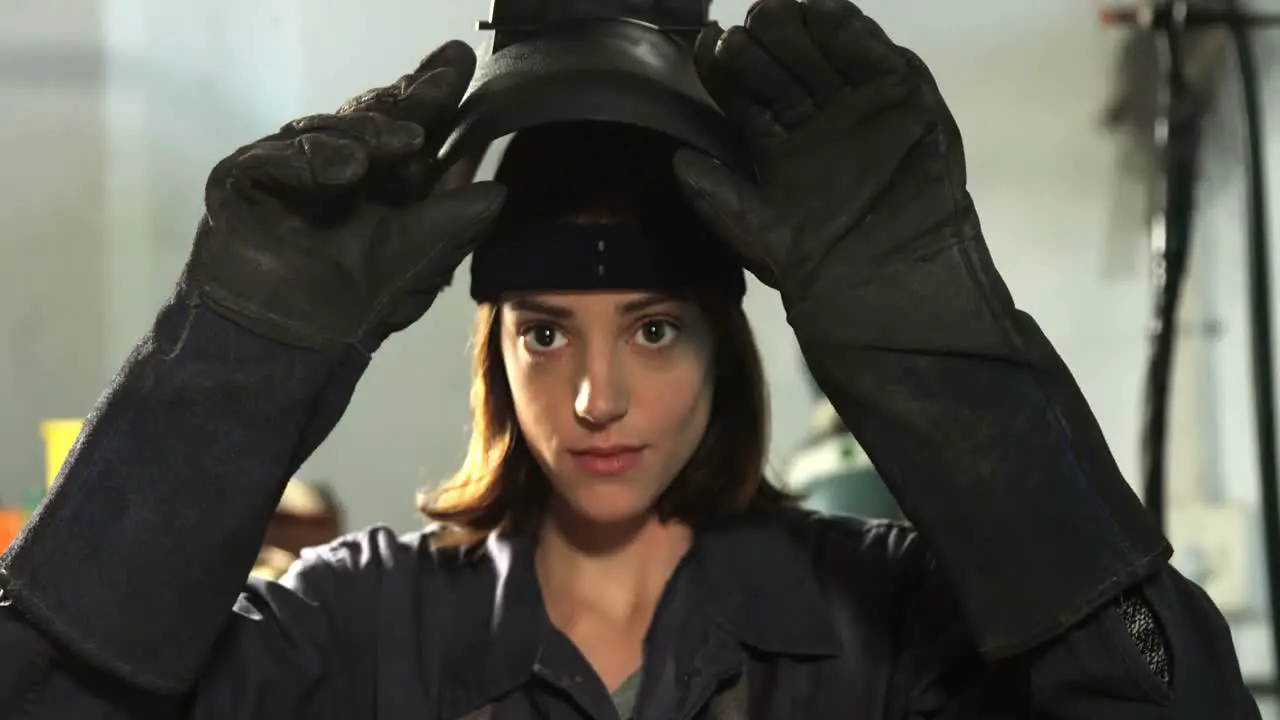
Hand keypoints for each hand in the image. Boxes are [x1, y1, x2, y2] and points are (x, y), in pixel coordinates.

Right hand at [184, 40, 506, 354]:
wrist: (284, 345)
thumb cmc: (349, 309)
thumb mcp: (417, 261)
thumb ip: (453, 223)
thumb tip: (498, 190)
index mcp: (379, 188)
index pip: (408, 134)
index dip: (433, 100)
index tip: (460, 67)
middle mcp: (335, 172)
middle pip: (372, 119)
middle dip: (413, 96)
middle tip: (446, 75)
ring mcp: (287, 172)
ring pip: (332, 129)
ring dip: (372, 131)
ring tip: (407, 138)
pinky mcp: (244, 180)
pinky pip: (280, 154)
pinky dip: (313, 158)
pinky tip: (347, 168)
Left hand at [674, 0, 980, 343]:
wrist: (888, 273)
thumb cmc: (820, 260)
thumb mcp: (754, 229)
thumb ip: (716, 194)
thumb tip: (676, 160)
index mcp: (778, 144)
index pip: (744, 93)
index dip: (724, 67)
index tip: (708, 43)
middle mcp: (816, 118)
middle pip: (780, 64)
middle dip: (759, 43)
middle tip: (743, 33)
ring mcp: (859, 103)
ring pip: (822, 51)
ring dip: (796, 29)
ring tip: (772, 15)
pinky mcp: (902, 95)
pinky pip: (872, 53)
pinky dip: (847, 29)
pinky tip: (819, 12)